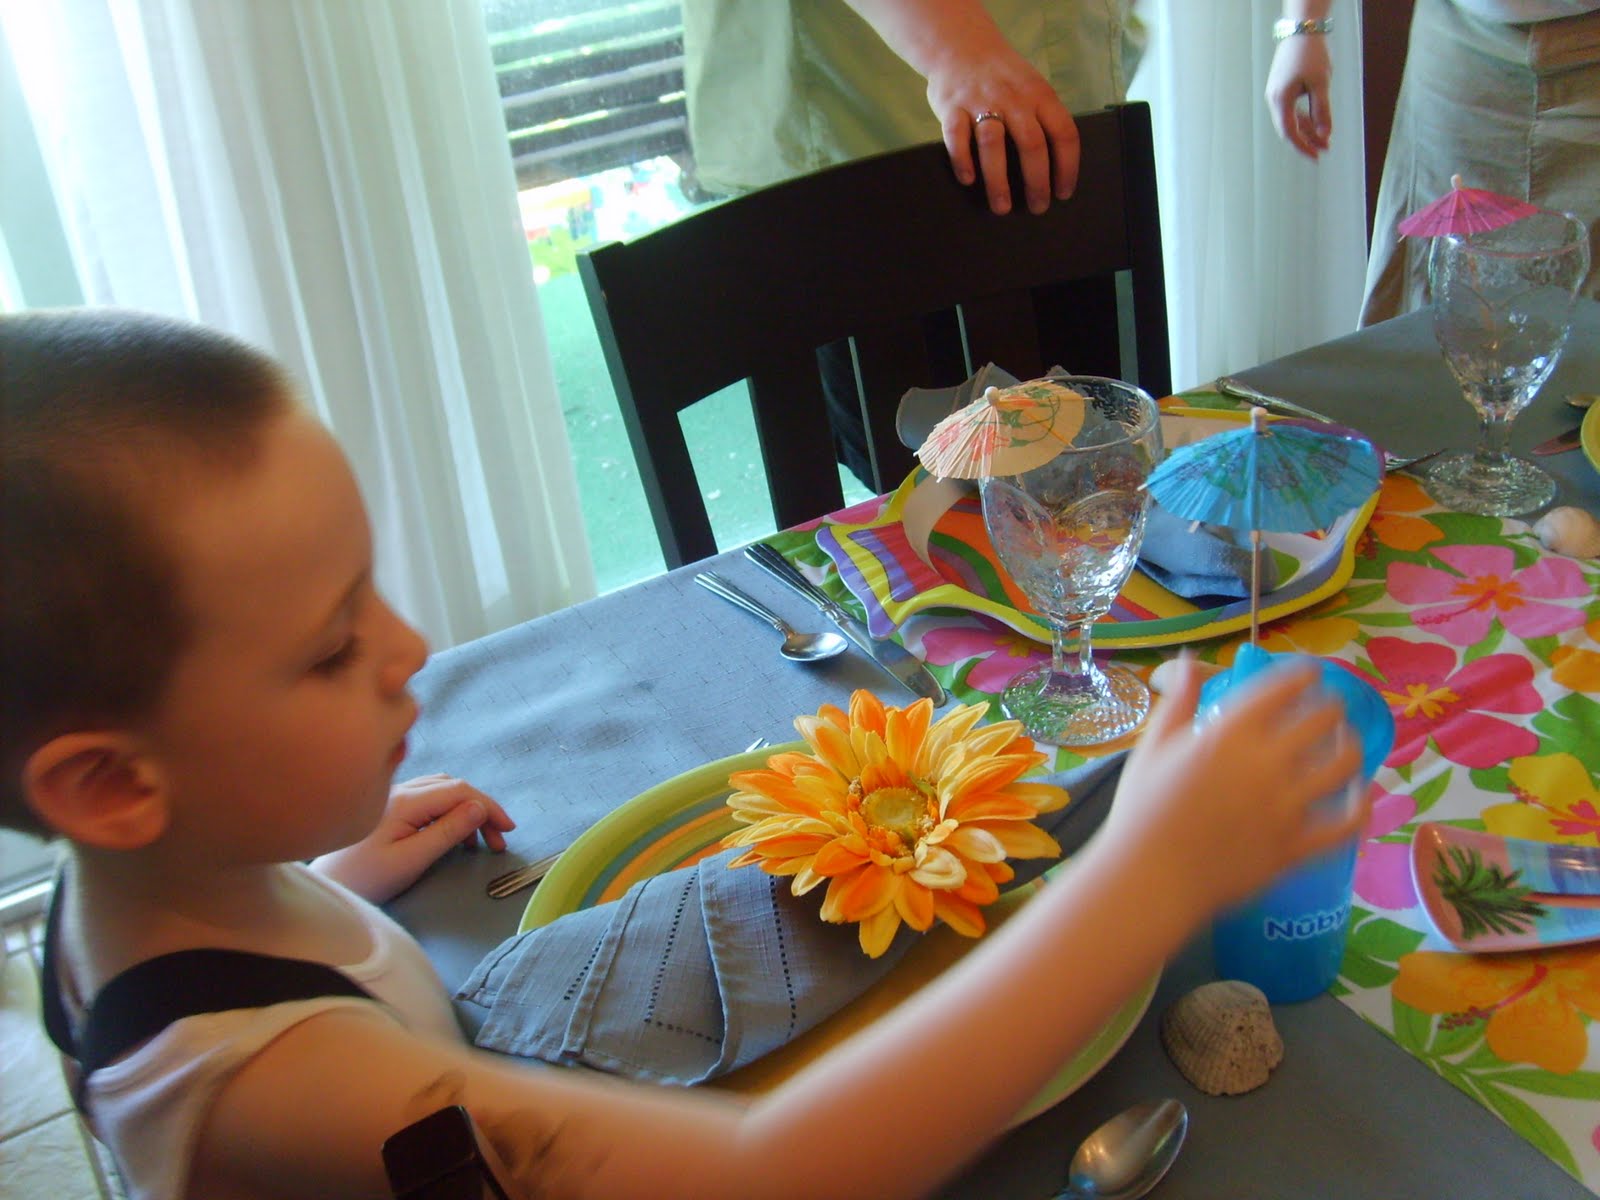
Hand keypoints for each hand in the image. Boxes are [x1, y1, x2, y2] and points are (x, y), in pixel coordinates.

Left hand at [311, 774, 514, 902]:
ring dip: (466, 810)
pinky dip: (449, 812)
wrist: (327, 886)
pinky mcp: (389, 808)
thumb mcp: (411, 859)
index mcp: (406, 800)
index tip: (508, 830)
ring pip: (442, 791)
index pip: (460, 791)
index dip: (489, 807)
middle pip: (453, 787)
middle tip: (498, 841)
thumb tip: (479, 808)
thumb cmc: (366, 878)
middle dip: (482, 810)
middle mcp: (400, 790)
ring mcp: (393, 797)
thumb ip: (447, 831)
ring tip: (479, 842)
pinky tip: (452, 834)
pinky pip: (428, 799)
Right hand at [926, 48, 1078, 214]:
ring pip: (993, 144)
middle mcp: (1013, 98)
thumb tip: (1056, 166)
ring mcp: (981, 102)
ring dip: (998, 180)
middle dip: (1037, 181)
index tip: (1063, 192)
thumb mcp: (1032, 87)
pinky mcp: (952, 107)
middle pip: (1031, 144)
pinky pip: (957, 137)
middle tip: (1037, 207)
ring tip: (1002, 207)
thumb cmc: (1002, 77)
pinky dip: (962, 161)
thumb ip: (1043, 118)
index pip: (1063, 133)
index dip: (1067, 167)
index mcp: (1039, 95)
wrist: (961, 46)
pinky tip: (968, 180)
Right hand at [1106, 656, 1366, 913]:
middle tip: (1330, 710)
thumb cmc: (1141, 811)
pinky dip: (1361, 805)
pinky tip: (1358, 795)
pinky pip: (1348, 823)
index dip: (1305, 674)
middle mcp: (1265, 763)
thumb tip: (1190, 658)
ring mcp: (1286, 807)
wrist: (1148, 880)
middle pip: (1325, 718)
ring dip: (1351, 748)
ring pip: (1346, 765)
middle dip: (1333, 707)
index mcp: (1228, 732)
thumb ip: (1179, 700)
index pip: (1286, 687)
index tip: (1310, 675)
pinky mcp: (1297, 847)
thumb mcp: (1153, 746)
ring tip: (1346, 746)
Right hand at [1264, 35, 1333, 158]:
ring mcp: (1277, 94)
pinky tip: (1316, 123)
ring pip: (1291, 119)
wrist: (1301, 29)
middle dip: (1307, 140)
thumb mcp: (1321, 84)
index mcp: (1280, 100)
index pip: (1289, 132)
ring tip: (1325, 138)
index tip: (1317, 156)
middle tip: (1325, 149)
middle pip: (1288, 128)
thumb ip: (1322, 111)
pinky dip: (1303, 118)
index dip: (1303, 147)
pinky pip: (1291, 109)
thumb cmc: (1311, 54)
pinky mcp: (1282, 88)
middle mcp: (1274, 99)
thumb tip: (1325, 134)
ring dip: (1307, 129)